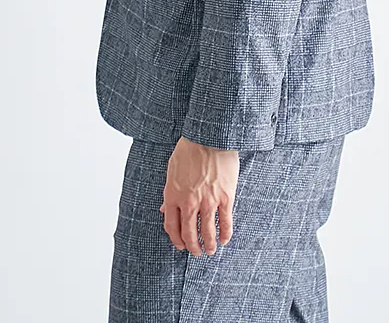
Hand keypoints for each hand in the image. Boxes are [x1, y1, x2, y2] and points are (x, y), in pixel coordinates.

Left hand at [159, 135, 238, 255]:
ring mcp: (208, 201)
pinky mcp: (225, 197)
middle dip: (192, 246)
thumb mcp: (172, 170)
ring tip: (210, 250)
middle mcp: (189, 202)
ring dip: (208, 245)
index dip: (176, 239)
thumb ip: (168, 192)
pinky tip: (224, 240)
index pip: (171, 226)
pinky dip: (225, 234)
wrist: (209, 136)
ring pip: (207, 232)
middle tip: (196, 252)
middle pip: (189, 233)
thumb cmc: (189, 149)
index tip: (180, 246)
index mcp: (173, 195)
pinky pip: (225, 222)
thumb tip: (163, 209)